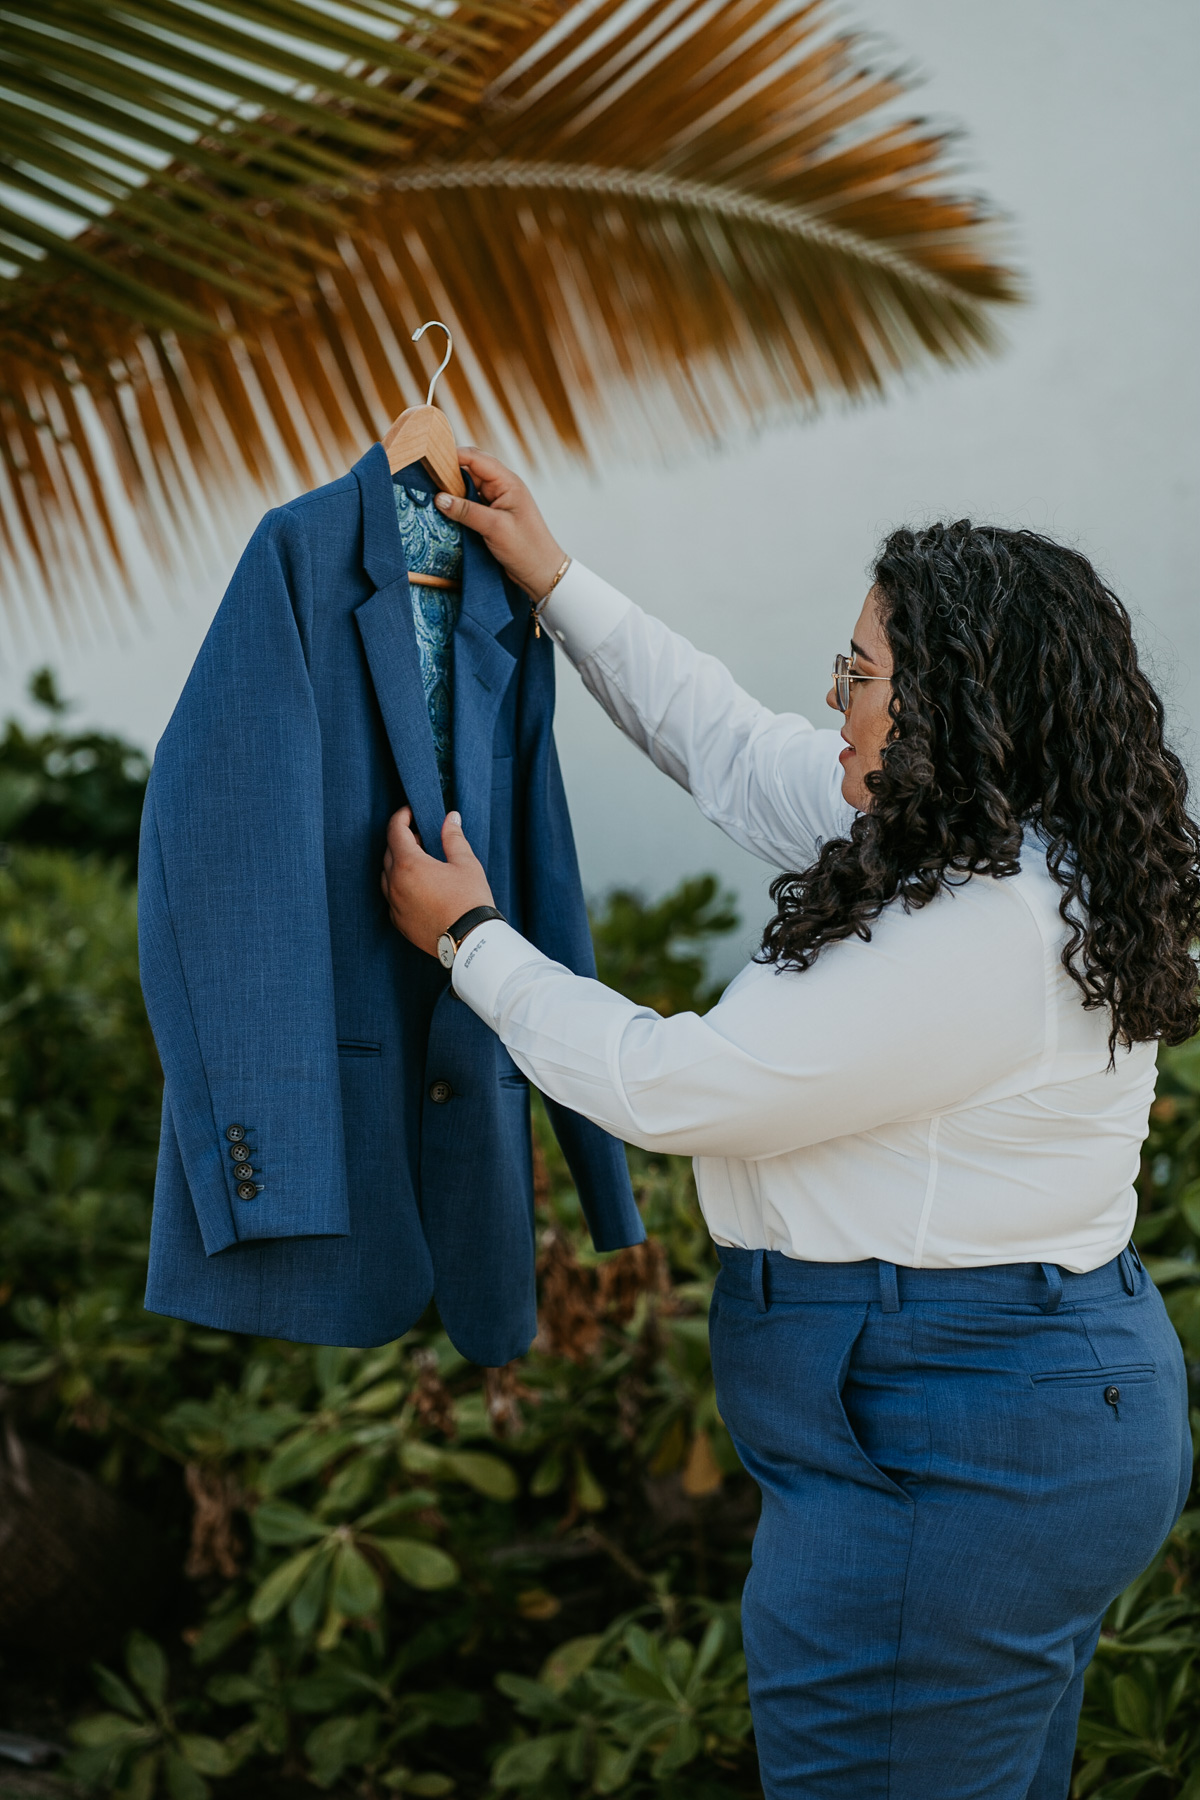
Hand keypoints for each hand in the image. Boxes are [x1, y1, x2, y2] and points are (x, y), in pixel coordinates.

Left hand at [381, 808, 494, 956]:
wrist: (470, 942)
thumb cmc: (469, 901)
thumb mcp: (466, 863)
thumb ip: (453, 837)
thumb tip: (450, 818)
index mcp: (409, 864)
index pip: (395, 830)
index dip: (402, 816)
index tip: (411, 811)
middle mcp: (395, 884)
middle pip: (389, 851)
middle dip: (402, 838)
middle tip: (422, 835)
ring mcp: (394, 905)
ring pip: (386, 875)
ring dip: (398, 862)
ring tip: (420, 861)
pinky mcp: (398, 922)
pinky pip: (391, 896)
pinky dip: (399, 885)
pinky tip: (417, 886)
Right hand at [436, 448, 566, 598]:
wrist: (541, 573)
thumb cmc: (527, 548)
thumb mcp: (494, 528)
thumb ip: (466, 511)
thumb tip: (439, 498)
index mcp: (508, 482)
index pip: (477, 459)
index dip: (454, 456)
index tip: (431, 459)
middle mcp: (502, 488)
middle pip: (470, 471)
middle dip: (450, 473)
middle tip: (426, 479)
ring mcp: (496, 502)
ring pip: (468, 488)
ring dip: (452, 492)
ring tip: (431, 495)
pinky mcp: (491, 517)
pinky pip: (470, 505)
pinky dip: (458, 507)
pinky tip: (444, 511)